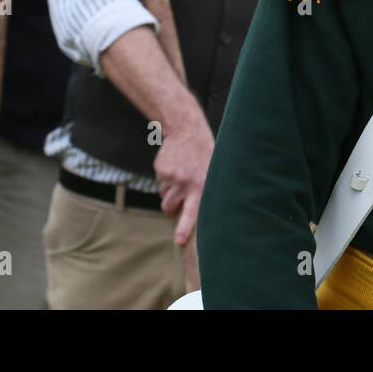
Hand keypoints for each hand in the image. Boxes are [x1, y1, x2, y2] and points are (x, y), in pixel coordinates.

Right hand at [153, 112, 213, 246]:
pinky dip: (165, 178)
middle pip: (168, 207)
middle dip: (171, 206)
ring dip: (170, 190)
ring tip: (182, 175)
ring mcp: (171, 176)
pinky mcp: (161, 169)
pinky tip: (175, 166)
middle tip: (179, 195)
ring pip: (163, 195)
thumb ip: (205, 194)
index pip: (193, 212)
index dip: (185, 228)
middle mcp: (185, 183)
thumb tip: (195, 218)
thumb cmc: (204, 156)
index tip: (179, 241)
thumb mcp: (213, 174)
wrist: (188, 130)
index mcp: (201, 186)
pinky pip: (159, 183)